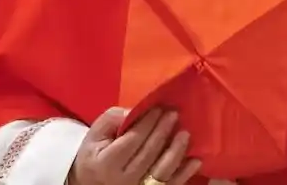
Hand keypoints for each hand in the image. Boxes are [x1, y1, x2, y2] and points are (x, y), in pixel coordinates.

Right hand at [69, 107, 200, 184]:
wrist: (91, 183)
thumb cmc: (95, 155)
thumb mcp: (95, 134)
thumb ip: (113, 119)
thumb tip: (136, 110)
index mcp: (107, 163)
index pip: (132, 140)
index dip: (147, 123)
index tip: (158, 108)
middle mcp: (123, 179)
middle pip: (148, 153)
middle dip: (162, 131)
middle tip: (174, 114)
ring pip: (161, 172)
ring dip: (176, 151)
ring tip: (185, 133)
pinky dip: (184, 173)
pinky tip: (195, 160)